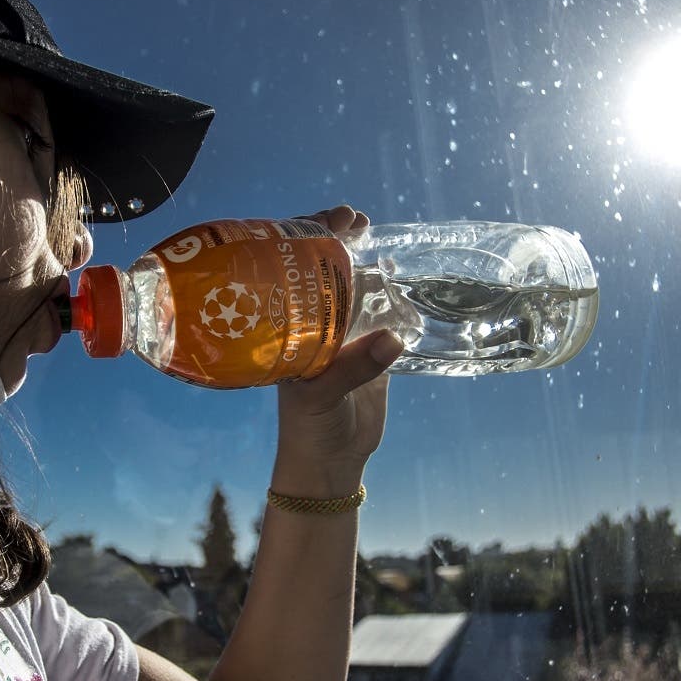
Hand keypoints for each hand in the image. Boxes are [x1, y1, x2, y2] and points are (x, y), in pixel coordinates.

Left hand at [272, 206, 403, 497]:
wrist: (331, 461)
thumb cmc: (310, 428)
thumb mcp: (323, 398)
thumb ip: (354, 369)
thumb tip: (392, 340)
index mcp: (288, 330)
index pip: (291, 274)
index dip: (305, 241)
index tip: (328, 221)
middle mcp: (309, 325)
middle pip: (320, 270)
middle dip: (334, 240)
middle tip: (356, 219)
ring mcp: (338, 333)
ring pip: (348, 285)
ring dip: (359, 258)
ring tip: (371, 231)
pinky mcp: (366, 347)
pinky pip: (375, 310)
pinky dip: (384, 289)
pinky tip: (393, 269)